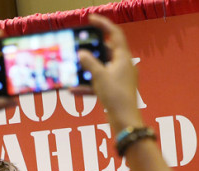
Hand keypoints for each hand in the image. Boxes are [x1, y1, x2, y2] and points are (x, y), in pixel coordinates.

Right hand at [76, 14, 144, 132]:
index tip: (91, 19)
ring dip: (87, 68)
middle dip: (91, 49)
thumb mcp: (100, 77)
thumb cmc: (116, 97)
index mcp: (124, 59)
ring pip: (101, 68)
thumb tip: (82, 54)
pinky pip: (98, 83)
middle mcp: (123, 67)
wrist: (125, 121)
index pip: (115, 34)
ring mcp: (119, 79)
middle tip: (78, 45)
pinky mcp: (114, 91)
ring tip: (73, 66)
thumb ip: (89, 63)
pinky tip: (73, 90)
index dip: (103, 24)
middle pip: (106, 51)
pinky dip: (87, 85)